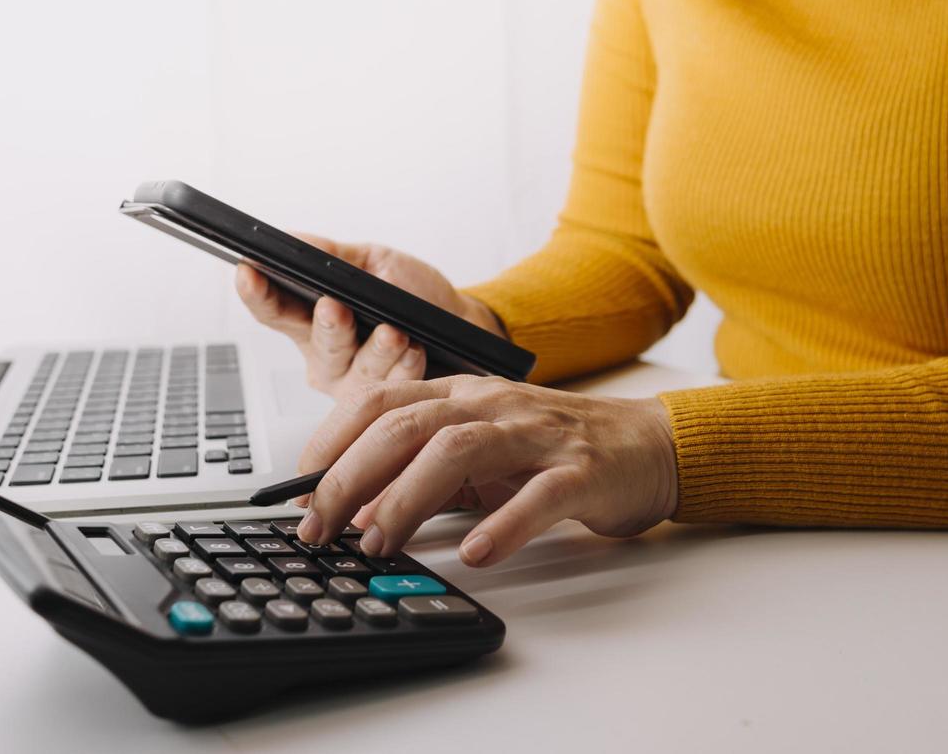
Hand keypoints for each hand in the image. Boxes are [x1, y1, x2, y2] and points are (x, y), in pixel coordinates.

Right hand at [234, 236, 503, 395]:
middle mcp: (326, 356)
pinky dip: (405, 366)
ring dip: (376, 348)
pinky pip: (392, 389)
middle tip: (334, 306)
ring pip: (356, 371)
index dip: (256, 292)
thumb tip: (288, 239)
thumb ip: (331, 255)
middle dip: (327, 325)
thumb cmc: (412, 294)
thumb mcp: (372, 263)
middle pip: (316, 343)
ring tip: (394, 330)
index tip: (248, 271)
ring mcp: (354, 384)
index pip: (273, 308)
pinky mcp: (386, 404)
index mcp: (311, 318)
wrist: (462, 324)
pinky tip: (415, 350)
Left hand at [293, 376, 678, 566]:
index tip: (298, 489)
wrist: (648, 446)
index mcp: (464, 395)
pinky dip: (503, 525)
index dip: (332, 442)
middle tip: (319, 527)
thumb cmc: (556, 450)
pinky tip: (475, 553)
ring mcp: (539, 436)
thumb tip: (355, 508)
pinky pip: (538, 497)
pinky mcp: (582, 472)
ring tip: (378, 543)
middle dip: (350, 476)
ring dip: (407, 498)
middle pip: (406, 425)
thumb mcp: (481, 450)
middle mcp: (495, 405)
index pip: (381, 403)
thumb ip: (423, 469)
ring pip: (459, 451)